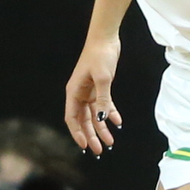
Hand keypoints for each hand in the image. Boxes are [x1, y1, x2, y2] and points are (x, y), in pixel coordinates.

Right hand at [65, 38, 122, 154]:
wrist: (105, 39)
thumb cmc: (100, 56)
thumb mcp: (102, 78)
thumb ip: (103, 99)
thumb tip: (102, 118)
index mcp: (74, 92)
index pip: (72, 118)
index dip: (77, 133)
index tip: (85, 146)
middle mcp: (79, 94)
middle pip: (84, 120)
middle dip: (91, 136)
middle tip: (99, 151)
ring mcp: (90, 91)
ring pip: (95, 115)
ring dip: (102, 128)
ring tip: (110, 142)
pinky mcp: (100, 87)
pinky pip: (104, 105)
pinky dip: (110, 114)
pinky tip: (118, 123)